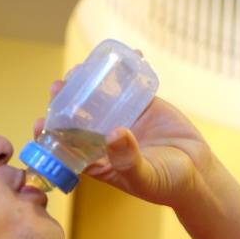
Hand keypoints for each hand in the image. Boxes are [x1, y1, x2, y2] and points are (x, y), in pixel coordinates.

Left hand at [34, 72, 217, 208]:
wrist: (198, 173)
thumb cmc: (167, 184)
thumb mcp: (145, 178)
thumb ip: (128, 161)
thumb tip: (114, 133)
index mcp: (97, 159)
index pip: (65, 146)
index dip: (49, 134)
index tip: (40, 123)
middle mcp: (104, 137)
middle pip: (77, 114)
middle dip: (64, 100)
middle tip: (60, 86)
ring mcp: (122, 117)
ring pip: (98, 95)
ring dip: (87, 80)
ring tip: (81, 68)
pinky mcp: (142, 104)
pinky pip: (129, 83)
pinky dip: (127, 68)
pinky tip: (127, 55)